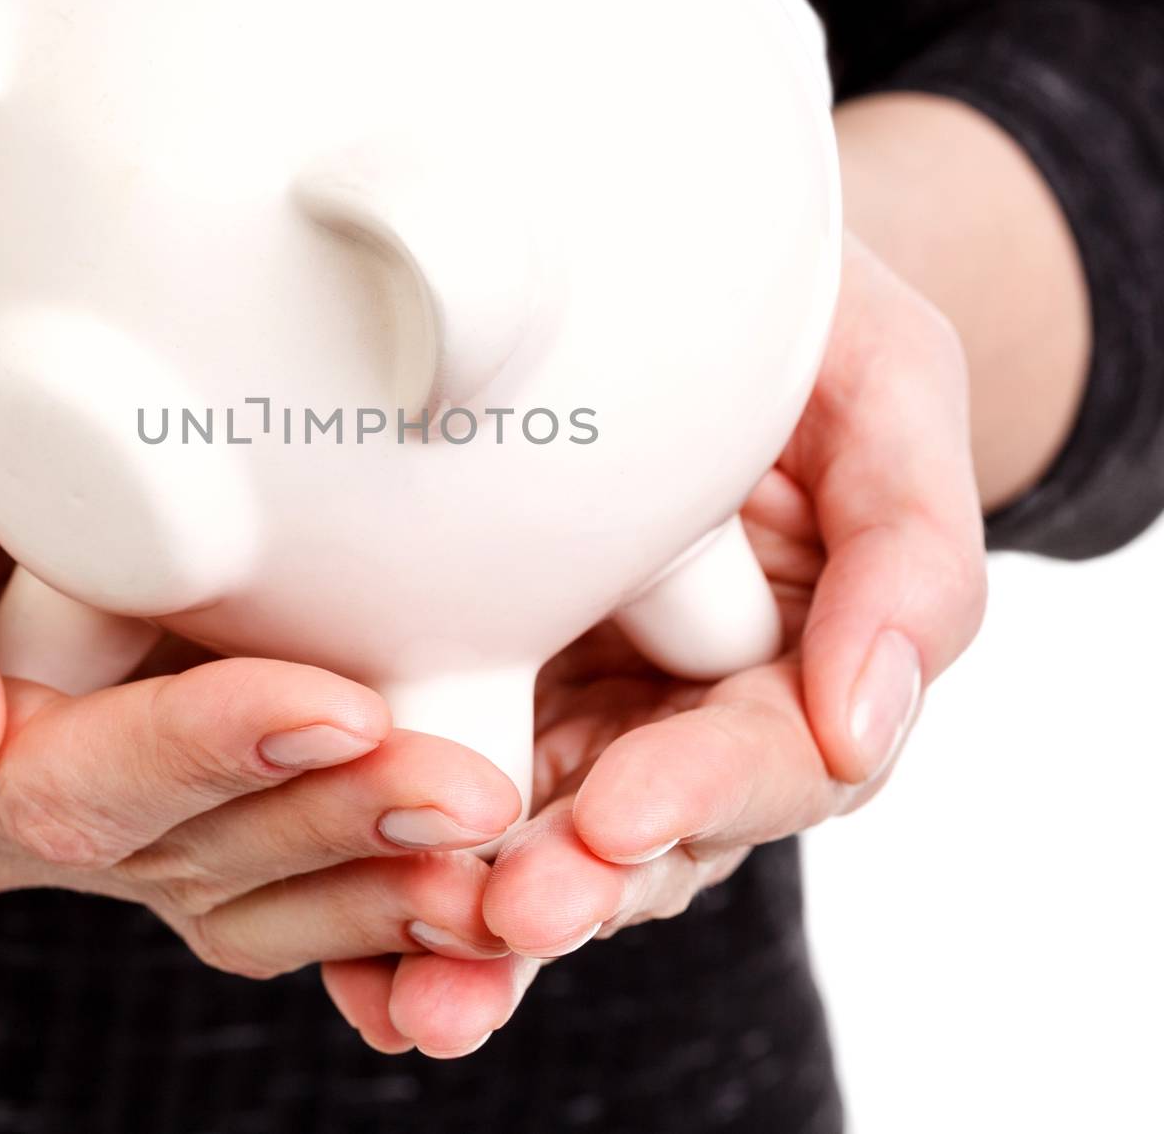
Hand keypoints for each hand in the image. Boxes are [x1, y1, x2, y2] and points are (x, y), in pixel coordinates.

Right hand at [0, 169, 519, 976]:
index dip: (195, 760)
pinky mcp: (163, 759)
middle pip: (158, 853)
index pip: (44, 785)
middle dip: (320, 824)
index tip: (339, 709)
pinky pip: (262, 850)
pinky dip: (362, 867)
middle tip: (470, 789)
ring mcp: (77, 791)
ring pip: (226, 879)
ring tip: (499, 824)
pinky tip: (467, 856)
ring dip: (366, 870)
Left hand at [322, 233, 988, 1055]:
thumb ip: (909, 551)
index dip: (704, 796)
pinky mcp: (473, 687)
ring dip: (479, 921)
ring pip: (534, 845)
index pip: (766, 761)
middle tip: (509, 912)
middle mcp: (683, 712)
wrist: (666, 280)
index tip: (622, 820)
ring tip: (415, 982)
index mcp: (795, 664)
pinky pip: (437, 794)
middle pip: (641, 838)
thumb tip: (863, 724)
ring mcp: (574, 709)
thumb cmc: (801, 336)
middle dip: (577, 883)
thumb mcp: (886, 395)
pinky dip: (400, 883)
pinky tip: (355, 966)